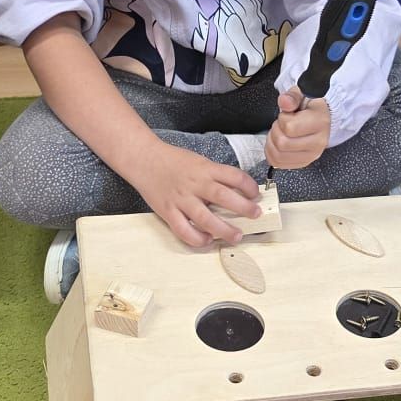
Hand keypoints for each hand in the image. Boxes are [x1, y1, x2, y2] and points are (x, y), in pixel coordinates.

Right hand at [127, 143, 260, 247]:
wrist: (144, 159)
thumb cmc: (173, 160)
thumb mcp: (198, 161)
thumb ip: (215, 175)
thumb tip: (236, 190)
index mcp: (205, 169)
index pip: (233, 176)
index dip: (248, 185)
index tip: (255, 194)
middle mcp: (195, 184)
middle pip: (222, 196)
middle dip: (243, 208)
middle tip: (256, 215)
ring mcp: (181, 199)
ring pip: (204, 217)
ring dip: (223, 229)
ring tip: (236, 236)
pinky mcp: (168, 211)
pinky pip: (183, 229)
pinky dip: (196, 238)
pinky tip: (207, 240)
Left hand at [266, 90, 330, 171]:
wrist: (320, 118)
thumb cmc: (309, 107)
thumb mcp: (301, 95)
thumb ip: (292, 97)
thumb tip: (285, 101)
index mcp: (320, 122)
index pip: (289, 127)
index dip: (282, 119)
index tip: (288, 114)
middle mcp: (319, 142)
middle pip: (283, 143)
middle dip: (275, 131)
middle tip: (282, 124)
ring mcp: (312, 155)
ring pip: (279, 155)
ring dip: (272, 143)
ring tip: (280, 133)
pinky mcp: (304, 162)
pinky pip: (278, 164)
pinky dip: (271, 153)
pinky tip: (277, 143)